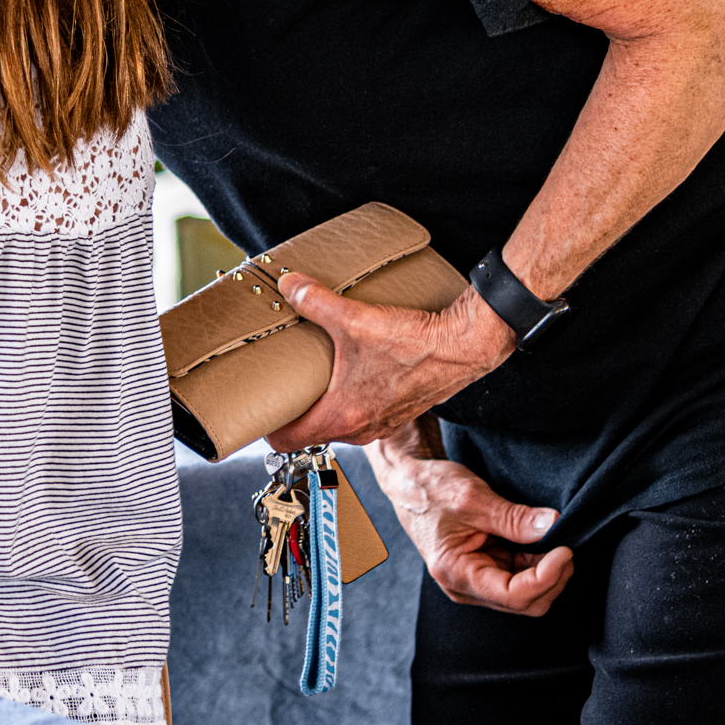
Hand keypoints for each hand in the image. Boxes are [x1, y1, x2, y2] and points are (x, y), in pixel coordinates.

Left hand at [266, 277, 514, 448]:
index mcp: (342, 415)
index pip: (288, 439)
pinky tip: (349, 374)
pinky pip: (363, 415)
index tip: (260, 411)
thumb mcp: (355, 320)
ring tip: (313, 378)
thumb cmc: (416, 345)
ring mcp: (382, 423)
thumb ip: (315, 302)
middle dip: (295, 412)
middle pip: (312, 431)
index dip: (268, 427)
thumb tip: (291, 285)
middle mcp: (361, 428)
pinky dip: (350, 401)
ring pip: (339, 424)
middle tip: (282, 387)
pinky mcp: (399, 412)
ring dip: (324, 406)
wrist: (465, 348)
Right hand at [365, 419, 573, 615]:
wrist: (409, 483)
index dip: (547, 577)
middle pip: (524, 603)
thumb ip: (514, 517)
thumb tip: (553, 526)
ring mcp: (475, 581)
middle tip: (566, 545)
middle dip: (552, 578)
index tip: (565, 550)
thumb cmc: (431, 489)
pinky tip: (541, 544)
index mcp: (455, 572)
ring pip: (526, 595)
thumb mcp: (473, 497)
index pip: (514, 595)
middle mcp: (464, 586)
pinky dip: (537, 565)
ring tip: (554, 541)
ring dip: (547, 572)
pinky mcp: (484, 572)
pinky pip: (519, 580)